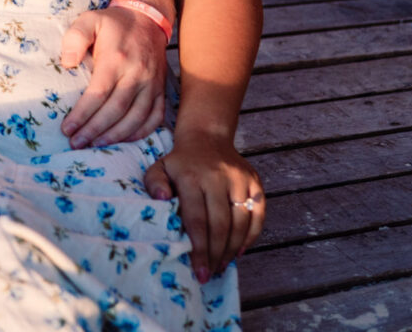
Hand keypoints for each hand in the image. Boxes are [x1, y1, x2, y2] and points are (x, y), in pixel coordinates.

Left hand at [59, 6, 166, 147]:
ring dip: (115, 136)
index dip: (82, 115)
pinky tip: (122, 139)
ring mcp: (152, 84)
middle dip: (94, 130)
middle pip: (116, 110)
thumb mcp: (89, 20)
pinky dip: (140, 132)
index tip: (67, 128)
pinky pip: (155, 117)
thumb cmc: (114, 23)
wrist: (147, 18)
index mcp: (117, 59)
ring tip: (94, 144)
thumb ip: (75, 38)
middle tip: (76, 143)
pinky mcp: (161, 90)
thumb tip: (67, 63)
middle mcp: (137, 74)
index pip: (98, 94)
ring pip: (136, 118)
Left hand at [143, 128, 263, 282]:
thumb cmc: (180, 164)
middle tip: (211, 273)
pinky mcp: (255, 181)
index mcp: (190, 176)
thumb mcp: (159, 169)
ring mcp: (239, 179)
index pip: (197, 220)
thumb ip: (154, 184)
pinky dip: (251, 236)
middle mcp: (217, 177)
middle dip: (215, 254)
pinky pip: (257, 215)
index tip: (200, 272)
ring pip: (240, 223)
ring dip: (232, 249)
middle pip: (220, 225)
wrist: (207, 139)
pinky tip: (239, 249)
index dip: (199, 249)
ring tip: (222, 264)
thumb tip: (161, 200)